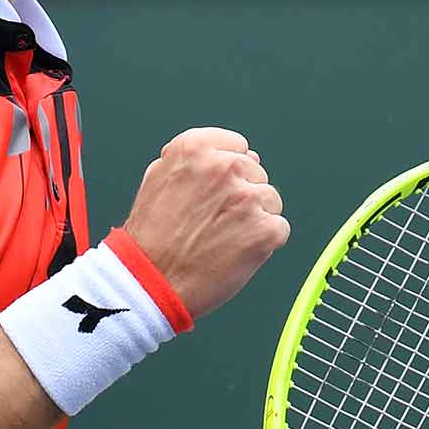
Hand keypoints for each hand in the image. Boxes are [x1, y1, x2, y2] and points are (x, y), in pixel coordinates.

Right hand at [123, 127, 290, 319]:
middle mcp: (224, 167)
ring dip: (253, 218)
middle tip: (213, 223)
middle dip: (241, 196)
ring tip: (222, 239)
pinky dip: (263, 243)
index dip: (228, 174)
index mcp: (196, 148)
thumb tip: (239, 154)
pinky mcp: (265, 229)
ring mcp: (247, 198)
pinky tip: (235, 252)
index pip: (238, 147)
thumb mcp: (158, 179)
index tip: (214, 194)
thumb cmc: (150, 237)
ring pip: (270, 200)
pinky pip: (279, 228)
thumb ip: (195, 162)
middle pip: (256, 173)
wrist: (149, 280)